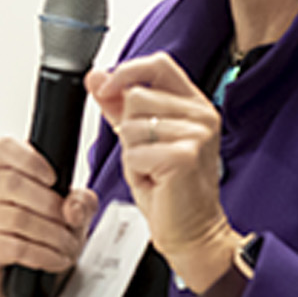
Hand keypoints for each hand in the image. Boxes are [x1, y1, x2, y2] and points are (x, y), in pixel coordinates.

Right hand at [0, 136, 98, 296]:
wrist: (42, 271)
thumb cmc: (52, 231)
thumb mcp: (77, 211)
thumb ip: (82, 202)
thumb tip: (71, 208)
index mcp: (8, 169)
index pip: (5, 148)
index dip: (29, 159)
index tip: (53, 179)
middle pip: (10, 183)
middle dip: (49, 206)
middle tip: (68, 223)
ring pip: (15, 218)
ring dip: (50, 235)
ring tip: (67, 246)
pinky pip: (10, 247)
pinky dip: (40, 255)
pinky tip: (53, 259)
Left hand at [86, 55, 238, 292]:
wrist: (192, 231)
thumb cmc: (171, 189)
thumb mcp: (141, 140)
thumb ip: (119, 106)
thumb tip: (96, 77)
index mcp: (195, 105)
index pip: (158, 64)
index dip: (126, 72)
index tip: (106, 88)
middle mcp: (201, 114)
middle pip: (136, 97)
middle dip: (128, 130)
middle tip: (149, 157)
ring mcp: (196, 133)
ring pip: (131, 125)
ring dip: (132, 153)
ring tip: (153, 171)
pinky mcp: (184, 155)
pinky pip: (134, 151)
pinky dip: (135, 170)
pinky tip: (156, 182)